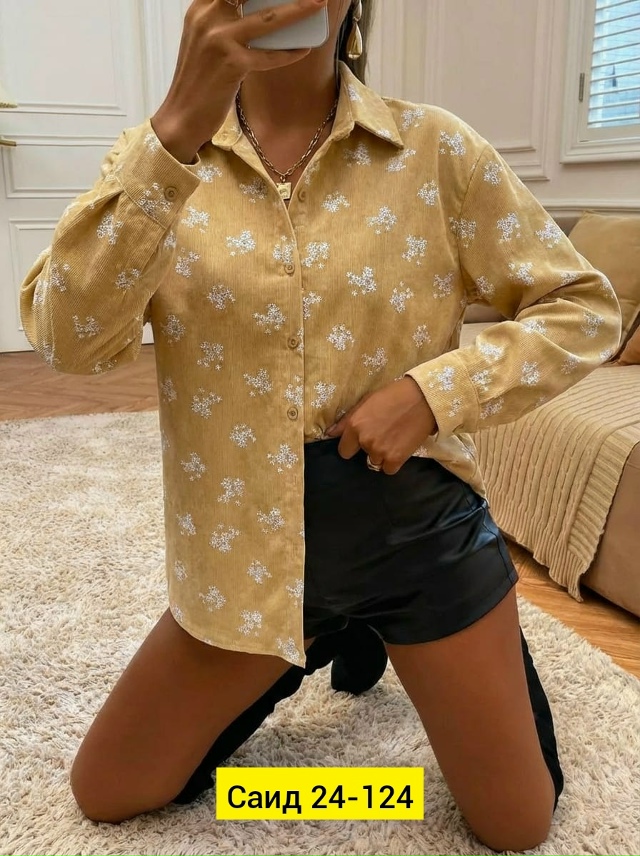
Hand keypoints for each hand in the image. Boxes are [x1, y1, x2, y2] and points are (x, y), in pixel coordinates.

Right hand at [151, 0, 327, 162]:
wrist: (182, 115)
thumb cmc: (197, 81)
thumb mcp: (203, 41)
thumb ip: (223, 21)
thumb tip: (259, 12)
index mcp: (200, 8)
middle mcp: (207, 17)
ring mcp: (219, 40)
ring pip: (268, 19)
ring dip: (298, 10)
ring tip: (317, 4)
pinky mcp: (232, 64)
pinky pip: (269, 56)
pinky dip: (288, 53)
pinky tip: (302, 50)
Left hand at [326, 377, 437, 474]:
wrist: (422, 399)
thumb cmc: (393, 396)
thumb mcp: (365, 402)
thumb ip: (346, 421)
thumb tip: (329, 434)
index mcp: (355, 426)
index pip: (344, 451)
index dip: (353, 446)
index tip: (362, 441)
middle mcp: (365, 440)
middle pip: (362, 456)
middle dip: (370, 448)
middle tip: (384, 434)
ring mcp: (380, 451)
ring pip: (376, 463)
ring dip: (383, 455)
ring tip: (394, 438)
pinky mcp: (396, 459)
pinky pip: (389, 469)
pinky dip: (394, 461)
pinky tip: (400, 446)